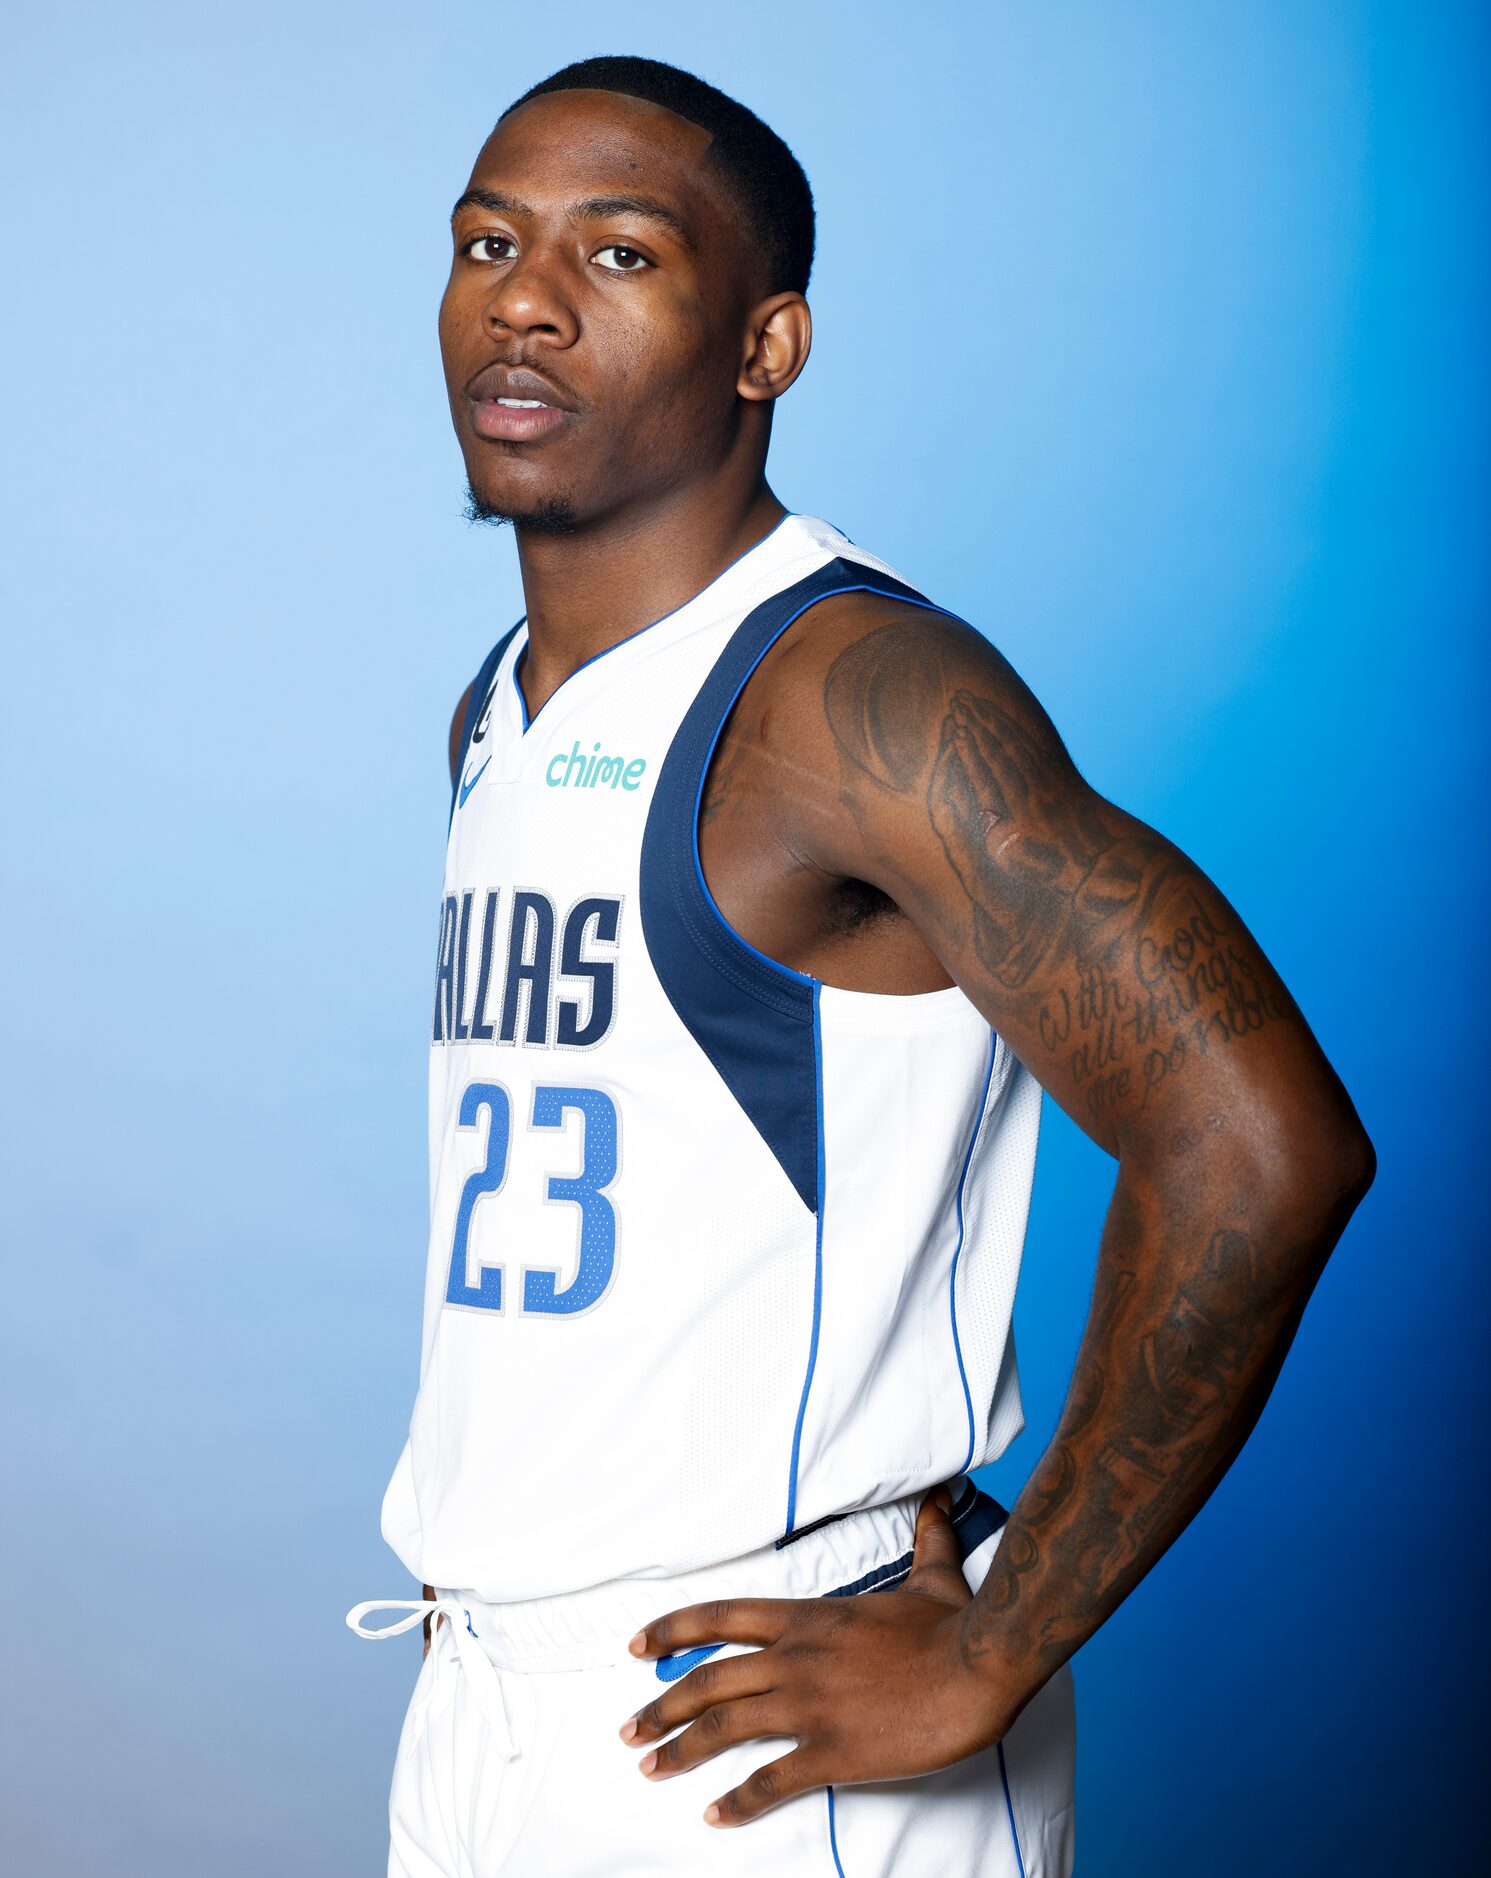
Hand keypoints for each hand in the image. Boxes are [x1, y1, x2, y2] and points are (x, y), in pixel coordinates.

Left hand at [619, 1490, 1013, 1826]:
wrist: (979, 1667)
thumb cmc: (954, 1625)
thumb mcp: (933, 1573)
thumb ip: (925, 1535)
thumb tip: (939, 1496)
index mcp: (808, 1617)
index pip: (721, 1617)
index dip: (672, 1630)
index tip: (635, 1645)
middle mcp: (796, 1658)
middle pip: (709, 1678)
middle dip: (660, 1705)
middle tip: (628, 1728)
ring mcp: (810, 1705)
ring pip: (726, 1726)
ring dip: (680, 1750)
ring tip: (649, 1768)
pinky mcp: (834, 1750)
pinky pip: (772, 1779)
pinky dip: (738, 1800)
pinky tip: (716, 1814)